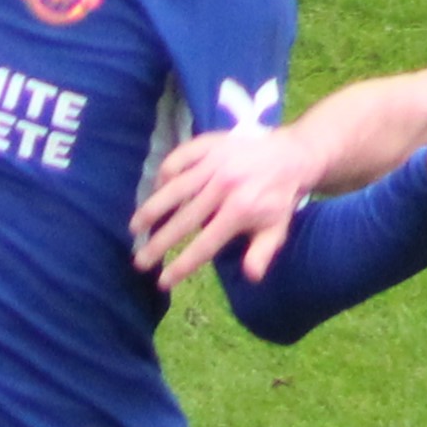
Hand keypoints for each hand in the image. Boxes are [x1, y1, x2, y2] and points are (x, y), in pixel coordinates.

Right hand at [132, 126, 315, 287]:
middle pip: (182, 220)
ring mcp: (214, 163)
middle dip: (157, 244)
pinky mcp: (209, 144)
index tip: (163, 282)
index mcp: (240, 210)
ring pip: (173, 188)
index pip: (204, 245)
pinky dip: (165, 173)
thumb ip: (262, 252)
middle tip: (138, 261)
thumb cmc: (279, 200)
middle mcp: (223, 186)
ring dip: (151, 209)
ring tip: (135, 227)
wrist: (291, 156)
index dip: (182, 266)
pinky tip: (155, 188)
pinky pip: (179, 158)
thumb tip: (251, 277)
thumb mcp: (277, 230)